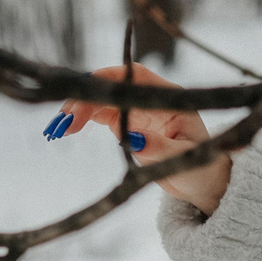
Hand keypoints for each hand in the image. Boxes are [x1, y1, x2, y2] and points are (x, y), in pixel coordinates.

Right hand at [42, 63, 233, 213]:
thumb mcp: (184, 161)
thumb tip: (133, 140)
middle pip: (113, 88)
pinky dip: (82, 120)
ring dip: (79, 109)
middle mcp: (150, 100)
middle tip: (65, 121)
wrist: (204, 184)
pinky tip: (65, 129)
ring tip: (58, 128)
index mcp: (168, 99)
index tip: (87, 91)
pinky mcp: (128, 125)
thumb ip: (159, 149)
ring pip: (102, 100)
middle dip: (87, 99)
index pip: (135, 76)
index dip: (109, 77)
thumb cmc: (202, 169)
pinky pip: (100, 115)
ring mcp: (137, 112)